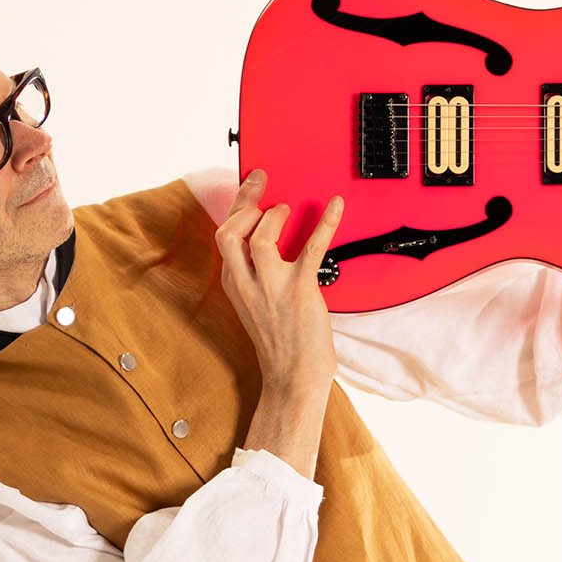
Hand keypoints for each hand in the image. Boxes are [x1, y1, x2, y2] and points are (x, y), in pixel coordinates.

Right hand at [215, 169, 343, 396]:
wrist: (293, 378)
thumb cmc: (281, 344)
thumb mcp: (255, 305)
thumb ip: (255, 275)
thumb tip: (269, 241)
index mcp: (234, 285)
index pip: (225, 236)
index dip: (237, 206)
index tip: (249, 187)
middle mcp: (247, 284)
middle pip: (231, 232)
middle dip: (245, 201)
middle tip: (262, 183)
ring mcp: (272, 288)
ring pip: (260, 237)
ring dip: (274, 216)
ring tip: (287, 209)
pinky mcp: (301, 291)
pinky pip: (312, 249)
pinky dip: (326, 224)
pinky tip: (336, 207)